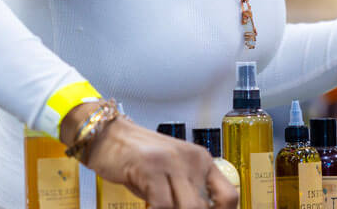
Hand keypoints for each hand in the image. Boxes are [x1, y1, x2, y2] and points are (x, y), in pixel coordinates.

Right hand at [60, 104, 236, 208]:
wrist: (108, 134)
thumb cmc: (137, 157)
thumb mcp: (169, 174)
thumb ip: (185, 193)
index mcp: (202, 160)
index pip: (228, 196)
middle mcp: (192, 159)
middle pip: (204, 207)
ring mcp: (171, 162)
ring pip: (187, 207)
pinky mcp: (150, 167)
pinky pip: (162, 205)